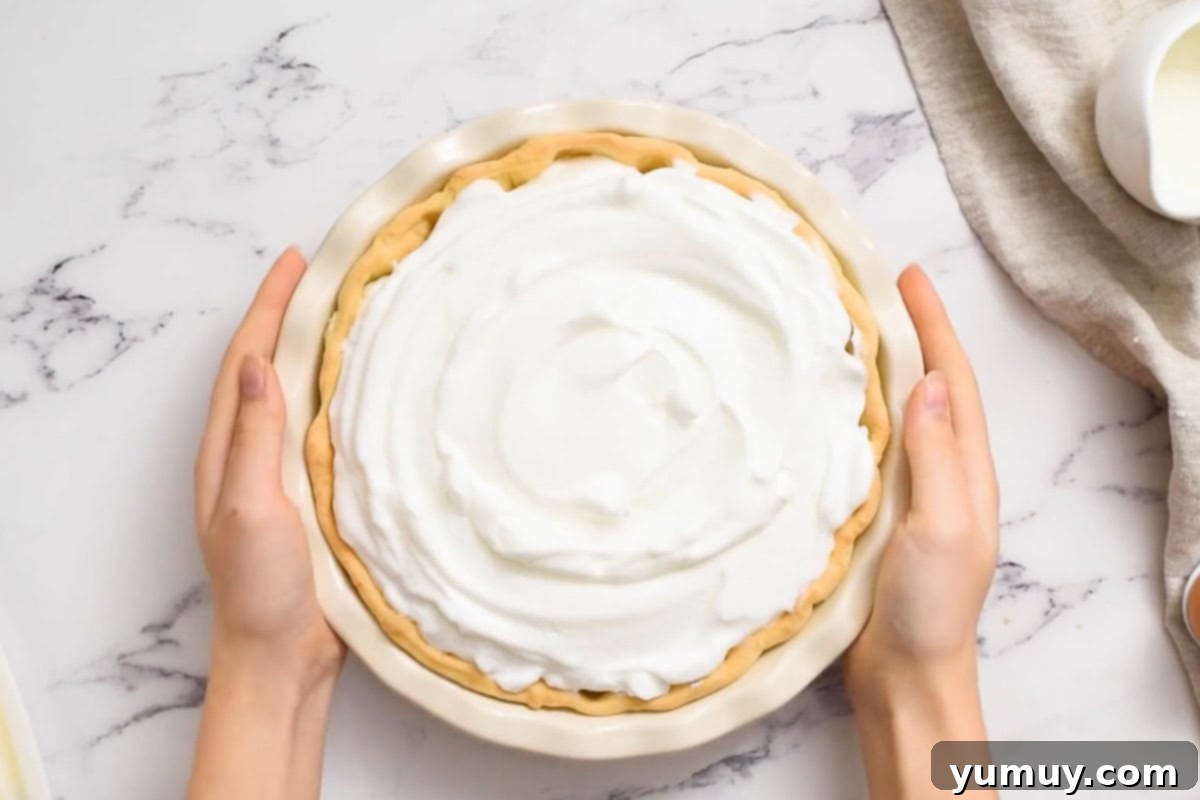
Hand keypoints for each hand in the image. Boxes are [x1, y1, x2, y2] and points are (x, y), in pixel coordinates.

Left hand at [190, 248, 342, 799]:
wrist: (283, 656)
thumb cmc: (260, 587)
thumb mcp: (248, 507)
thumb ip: (254, 438)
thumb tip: (260, 364)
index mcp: (228, 450)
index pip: (247, 360)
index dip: (269, 308)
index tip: (297, 261)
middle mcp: (252, 453)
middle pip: (269, 366)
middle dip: (291, 315)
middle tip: (328, 273)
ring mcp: (283, 473)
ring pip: (299, 394)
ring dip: (318, 349)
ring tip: (350, 311)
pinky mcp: (314, 494)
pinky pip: (324, 428)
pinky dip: (340, 394)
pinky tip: (368, 388)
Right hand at [844, 264, 998, 798]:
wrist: (903, 674)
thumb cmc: (931, 607)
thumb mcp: (945, 526)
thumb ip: (936, 457)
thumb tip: (925, 381)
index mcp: (963, 470)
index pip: (950, 380)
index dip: (933, 325)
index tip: (907, 276)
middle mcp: (936, 472)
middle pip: (924, 386)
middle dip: (906, 333)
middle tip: (870, 288)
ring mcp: (904, 492)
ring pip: (891, 413)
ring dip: (875, 368)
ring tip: (842, 328)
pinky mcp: (871, 514)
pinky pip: (862, 448)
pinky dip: (848, 414)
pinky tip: (818, 405)